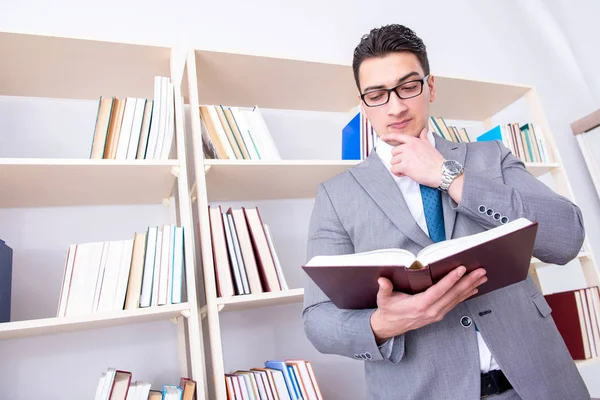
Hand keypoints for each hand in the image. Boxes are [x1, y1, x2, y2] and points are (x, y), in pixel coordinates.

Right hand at [370, 266, 486, 342]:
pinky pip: (455, 303)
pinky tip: (473, 288)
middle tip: (480, 271)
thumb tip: (383, 280)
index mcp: (419, 305)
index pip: (439, 291)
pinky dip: (465, 295)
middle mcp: (431, 311)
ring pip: (456, 299)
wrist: (390, 326)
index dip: (450, 280)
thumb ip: (384, 289)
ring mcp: (436, 314)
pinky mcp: (438, 314)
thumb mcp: (383, 299)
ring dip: (470, 287)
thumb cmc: (388, 310)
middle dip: (468, 281)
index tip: (461, 269)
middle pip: (453, 294)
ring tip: (482, 277)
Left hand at [379, 128, 445, 187]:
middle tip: (407, 164)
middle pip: (394, 152)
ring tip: (408, 169)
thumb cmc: (436, 160)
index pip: (398, 136)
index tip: (382, 137)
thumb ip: (423, 138)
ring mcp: (406, 156)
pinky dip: (397, 173)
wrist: (441, 171)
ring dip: (398, 167)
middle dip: (398, 159)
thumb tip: (424, 131)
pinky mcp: (405, 166)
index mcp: (413, 141)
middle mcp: (408, 147)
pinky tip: (405, 174)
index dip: (388, 136)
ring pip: (393, 162)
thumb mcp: (429, 145)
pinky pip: (393, 169)